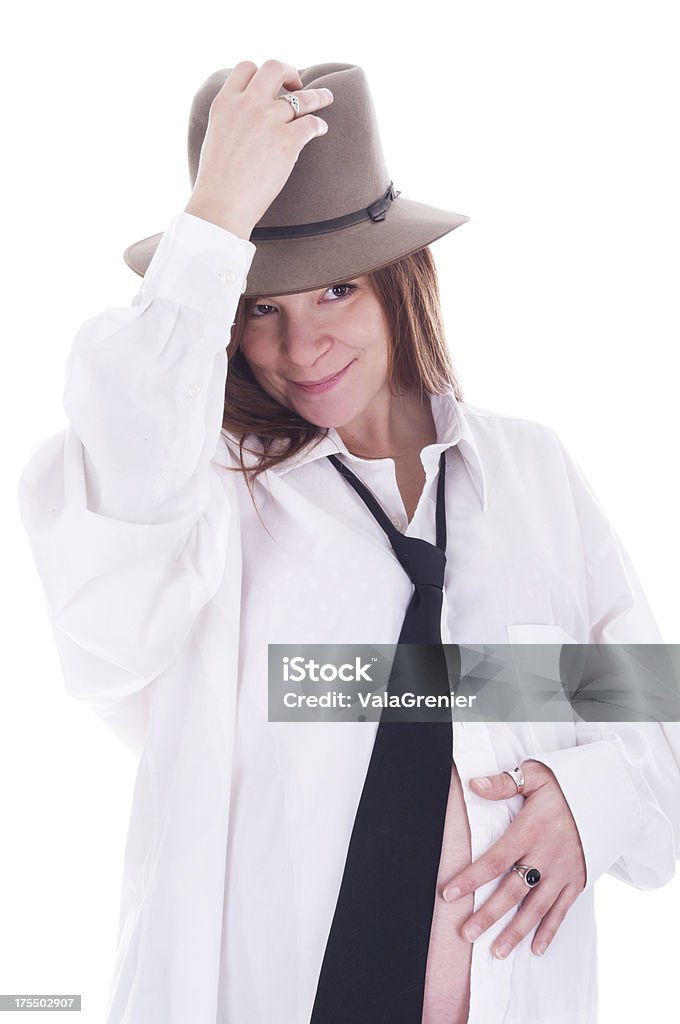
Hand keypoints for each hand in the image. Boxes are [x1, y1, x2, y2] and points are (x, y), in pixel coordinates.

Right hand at [185, 59, 333, 238]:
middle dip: (290, 73)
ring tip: (327, 97)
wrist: (221, 204)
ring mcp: (268, 121)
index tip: (270, 83)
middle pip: (274, 69)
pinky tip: (321, 129)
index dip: (260, 72)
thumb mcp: (215, 138)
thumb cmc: (216, 182)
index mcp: (225, 103)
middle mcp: (247, 105)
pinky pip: (311, 123)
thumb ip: (231, 121)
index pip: (245, 68)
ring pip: (301, 98)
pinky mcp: (287, 141)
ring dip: (317, 96)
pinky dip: (318, 125)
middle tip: (297, 85)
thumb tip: (248, 124)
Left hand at [441, 761, 585, 958]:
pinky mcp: (576, 881)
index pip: (495, 860)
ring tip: (496, 952)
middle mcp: (545, 856)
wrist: (607, 797)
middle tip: (467, 934)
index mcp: (529, 831)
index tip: (449, 894)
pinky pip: (562, 910)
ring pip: (536, 908)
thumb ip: (504, 783)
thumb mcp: (535, 776)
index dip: (471, 879)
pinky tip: (536, 948)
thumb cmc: (564, 786)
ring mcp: (562, 872)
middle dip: (488, 914)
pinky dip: (549, 931)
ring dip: (516, 931)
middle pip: (512, 891)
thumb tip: (475, 784)